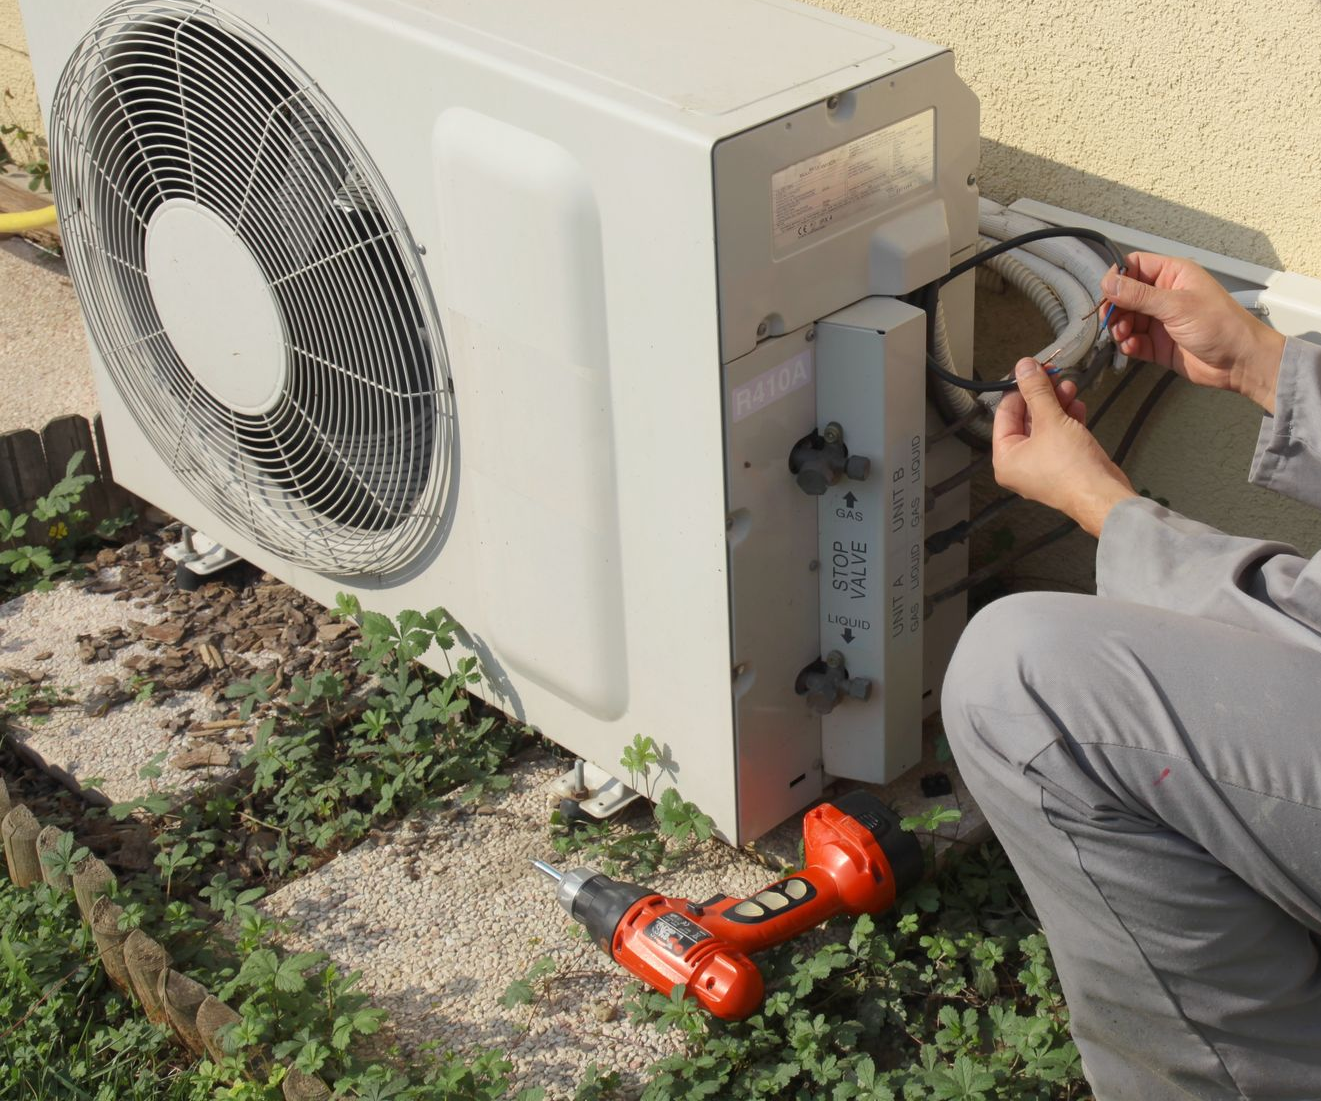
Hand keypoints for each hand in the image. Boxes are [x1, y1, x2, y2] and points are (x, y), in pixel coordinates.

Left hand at [994, 359, 1136, 536]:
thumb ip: (1037, 391)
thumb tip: (1024, 367)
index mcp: (1005, 458)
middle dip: (1042, 395)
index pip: (1005, 414)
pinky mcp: (1064, 464)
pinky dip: (1068, 419)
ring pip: (1046, 425)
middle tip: (1053, 374)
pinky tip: (1077, 405)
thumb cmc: (1071, 467)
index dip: (1018, 389)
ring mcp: (1042, 464)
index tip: (1030, 368)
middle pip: (1026, 418)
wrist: (1104, 495)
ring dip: (1057, 404)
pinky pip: (1061, 436)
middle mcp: (1020, 463)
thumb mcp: (1050, 420)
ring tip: (1068, 386)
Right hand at [1102, 253, 1284, 412]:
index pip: (1135, 266)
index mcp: (1173, 275)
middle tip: (1111, 319)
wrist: (1239, 362)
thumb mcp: (1177, 305)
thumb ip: (1139, 295)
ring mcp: (1161, 320)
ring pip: (1126, 319)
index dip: (1118, 277)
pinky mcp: (1158, 344)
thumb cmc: (1222, 326)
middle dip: (1115, 308)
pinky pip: (1133, 341)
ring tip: (1123, 336)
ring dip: (1119, 328)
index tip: (1107, 292)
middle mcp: (1165, 295)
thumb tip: (1109, 283)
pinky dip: (1128, 344)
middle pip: (1125, 295)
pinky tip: (1132, 347)